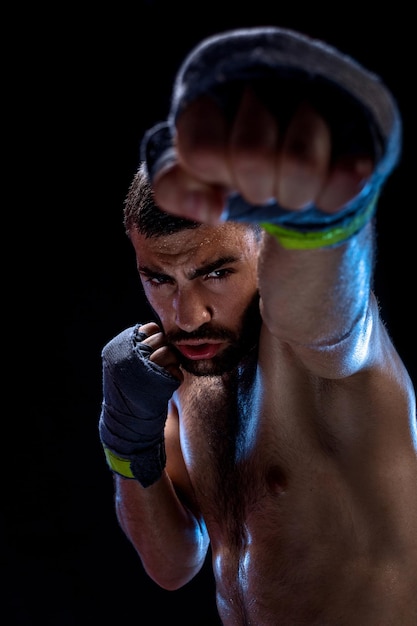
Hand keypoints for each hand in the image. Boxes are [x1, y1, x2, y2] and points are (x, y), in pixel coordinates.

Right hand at [98, 323, 180, 486]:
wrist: (126, 424)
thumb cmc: (129, 391)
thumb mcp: (125, 365)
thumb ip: (139, 346)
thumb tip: (162, 331)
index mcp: (119, 348)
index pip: (149, 328)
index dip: (155, 338)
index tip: (153, 351)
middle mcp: (130, 356)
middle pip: (161, 339)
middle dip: (166, 349)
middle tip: (162, 364)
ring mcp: (144, 369)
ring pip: (169, 353)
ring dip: (172, 363)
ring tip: (164, 374)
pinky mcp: (159, 383)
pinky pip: (176, 371)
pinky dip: (175, 377)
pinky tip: (166, 386)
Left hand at [142, 28, 399, 227]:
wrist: (296, 168)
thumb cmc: (235, 167)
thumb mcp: (192, 176)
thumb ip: (176, 188)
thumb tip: (210, 208)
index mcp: (216, 88)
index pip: (203, 149)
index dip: (215, 178)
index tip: (223, 177)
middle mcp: (269, 77)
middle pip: (251, 156)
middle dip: (254, 189)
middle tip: (262, 185)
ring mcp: (320, 94)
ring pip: (300, 165)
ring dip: (293, 195)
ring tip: (293, 187)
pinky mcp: (362, 123)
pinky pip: (350, 173)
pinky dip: (332, 197)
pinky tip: (324, 191)